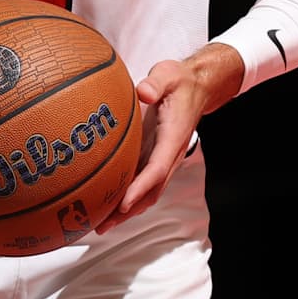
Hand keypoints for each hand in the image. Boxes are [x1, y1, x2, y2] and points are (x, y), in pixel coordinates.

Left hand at [97, 57, 206, 233]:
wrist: (198, 86)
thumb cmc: (180, 81)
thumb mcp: (168, 74)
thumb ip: (156, 83)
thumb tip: (143, 92)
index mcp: (173, 138)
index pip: (157, 168)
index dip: (139, 188)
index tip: (121, 204)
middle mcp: (170, 154)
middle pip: (151, 190)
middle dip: (128, 210)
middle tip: (102, 224)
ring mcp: (163, 158)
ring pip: (147, 191)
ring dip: (126, 210)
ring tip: (100, 223)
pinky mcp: (156, 156)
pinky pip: (143, 182)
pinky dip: (127, 197)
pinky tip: (107, 204)